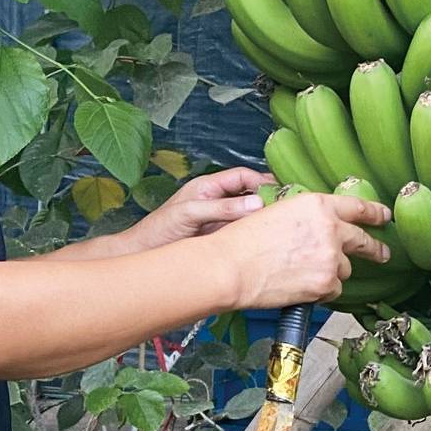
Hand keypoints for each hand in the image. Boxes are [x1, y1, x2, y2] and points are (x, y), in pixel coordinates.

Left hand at [124, 166, 271, 252]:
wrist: (142, 254)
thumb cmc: (158, 230)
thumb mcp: (190, 214)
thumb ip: (222, 208)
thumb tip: (256, 204)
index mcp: (208, 187)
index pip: (242, 177)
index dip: (262, 182)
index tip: (280, 192)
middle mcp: (216, 200)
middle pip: (249, 194)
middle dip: (268, 198)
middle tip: (288, 207)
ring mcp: (219, 219)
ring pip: (248, 214)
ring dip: (263, 217)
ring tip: (281, 223)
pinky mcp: (219, 237)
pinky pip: (242, 231)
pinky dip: (255, 233)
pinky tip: (266, 239)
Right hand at [218, 190, 393, 309]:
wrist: (229, 268)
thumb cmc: (242, 241)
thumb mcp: (278, 212)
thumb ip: (306, 218)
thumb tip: (321, 227)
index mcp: (317, 205)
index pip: (358, 207)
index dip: (375, 213)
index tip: (384, 217)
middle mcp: (330, 229)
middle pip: (362, 240)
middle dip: (375, 248)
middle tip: (382, 253)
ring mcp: (331, 258)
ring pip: (344, 269)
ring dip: (330, 272)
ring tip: (301, 274)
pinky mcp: (326, 284)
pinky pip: (333, 290)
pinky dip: (320, 291)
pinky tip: (298, 286)